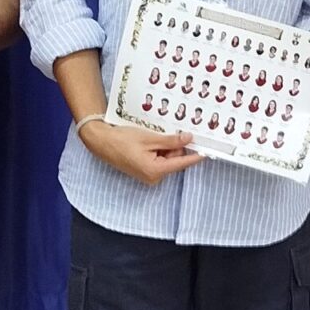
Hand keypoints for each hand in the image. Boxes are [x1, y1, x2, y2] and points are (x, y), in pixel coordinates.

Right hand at [80, 118, 204, 184]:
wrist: (102, 142)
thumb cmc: (122, 140)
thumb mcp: (150, 138)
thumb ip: (171, 141)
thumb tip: (188, 139)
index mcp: (155, 170)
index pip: (181, 163)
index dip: (195, 156)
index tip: (207, 151)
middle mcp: (153, 177)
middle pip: (174, 160)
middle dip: (174, 146)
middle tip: (169, 131)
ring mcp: (149, 175)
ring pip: (167, 159)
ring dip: (165, 147)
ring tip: (152, 136)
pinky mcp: (145, 171)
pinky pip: (159, 160)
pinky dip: (158, 150)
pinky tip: (150, 141)